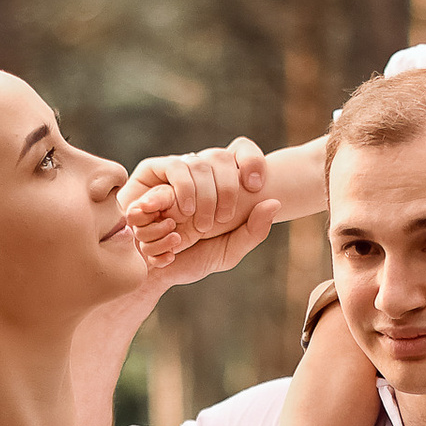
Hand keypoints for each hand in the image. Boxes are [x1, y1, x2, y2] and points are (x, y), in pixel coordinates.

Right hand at [122, 143, 279, 283]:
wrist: (149, 273)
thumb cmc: (189, 260)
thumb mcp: (228, 252)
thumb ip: (253, 232)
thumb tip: (275, 202)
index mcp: (223, 183)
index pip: (243, 152)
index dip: (254, 161)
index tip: (256, 185)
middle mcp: (201, 171)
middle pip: (221, 156)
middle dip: (228, 189)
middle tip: (222, 220)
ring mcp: (176, 169)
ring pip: (199, 162)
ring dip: (204, 194)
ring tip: (201, 226)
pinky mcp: (152, 170)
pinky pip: (173, 167)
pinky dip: (182, 190)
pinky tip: (182, 215)